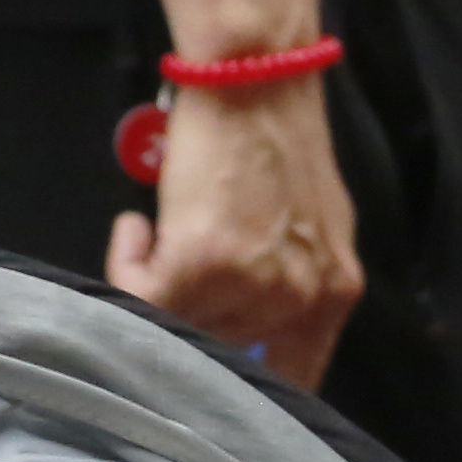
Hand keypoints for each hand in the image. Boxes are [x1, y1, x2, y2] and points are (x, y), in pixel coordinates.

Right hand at [111, 80, 364, 386]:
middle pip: (227, 351)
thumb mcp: (312, 225)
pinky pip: (142, 296)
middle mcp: (302, 297)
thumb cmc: (276, 138)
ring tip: (155, 235)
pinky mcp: (201, 264)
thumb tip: (259, 330)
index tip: (212, 379)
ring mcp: (253, 284)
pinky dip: (126, 262)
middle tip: (168, 275)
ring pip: (182, 325)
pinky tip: (136, 228)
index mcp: (335, 292)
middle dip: (191, 319)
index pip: (293, 378)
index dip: (246, 385)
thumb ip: (295, 283)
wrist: (252, 77)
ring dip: (156, 286)